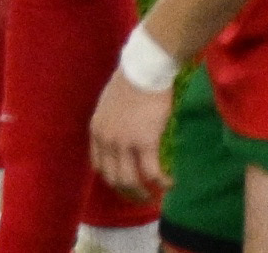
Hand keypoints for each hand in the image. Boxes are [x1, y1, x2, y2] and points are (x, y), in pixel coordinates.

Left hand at [87, 67, 168, 201]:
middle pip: (113, 177)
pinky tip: (171, 183)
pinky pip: (153, 172)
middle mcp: (106, 139)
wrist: (143, 70)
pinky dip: (163, 182)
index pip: (98, 165)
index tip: (125, 185)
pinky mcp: (145, 141)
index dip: (112, 179)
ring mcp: (124, 142)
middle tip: (143, 197)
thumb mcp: (109, 105)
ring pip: (130, 180)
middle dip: (128, 192)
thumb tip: (122, 135)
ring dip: (143, 193)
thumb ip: (112, 123)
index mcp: (96, 129)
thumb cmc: (130, 83)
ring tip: (155, 196)